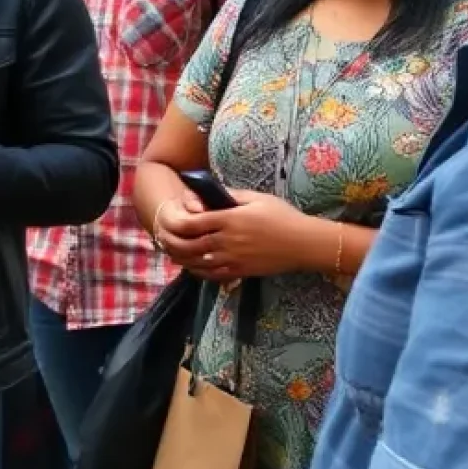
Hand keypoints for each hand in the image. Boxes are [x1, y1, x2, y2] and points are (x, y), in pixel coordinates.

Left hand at [156, 189, 312, 278]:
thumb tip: (210, 192)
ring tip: (172, 254)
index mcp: (230, 219)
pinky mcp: (241, 271)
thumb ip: (230, 195)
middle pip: (191, 244)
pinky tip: (193, 268)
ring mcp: (234, 259)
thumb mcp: (256, 198)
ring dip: (183, 259)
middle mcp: (228, 240)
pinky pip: (214, 275)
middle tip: (163, 240)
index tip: (172, 220)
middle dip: (174, 242)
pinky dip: (199, 272)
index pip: (194, 223)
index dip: (179, 223)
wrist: (303, 243)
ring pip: (199, 262)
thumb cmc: (282, 216)